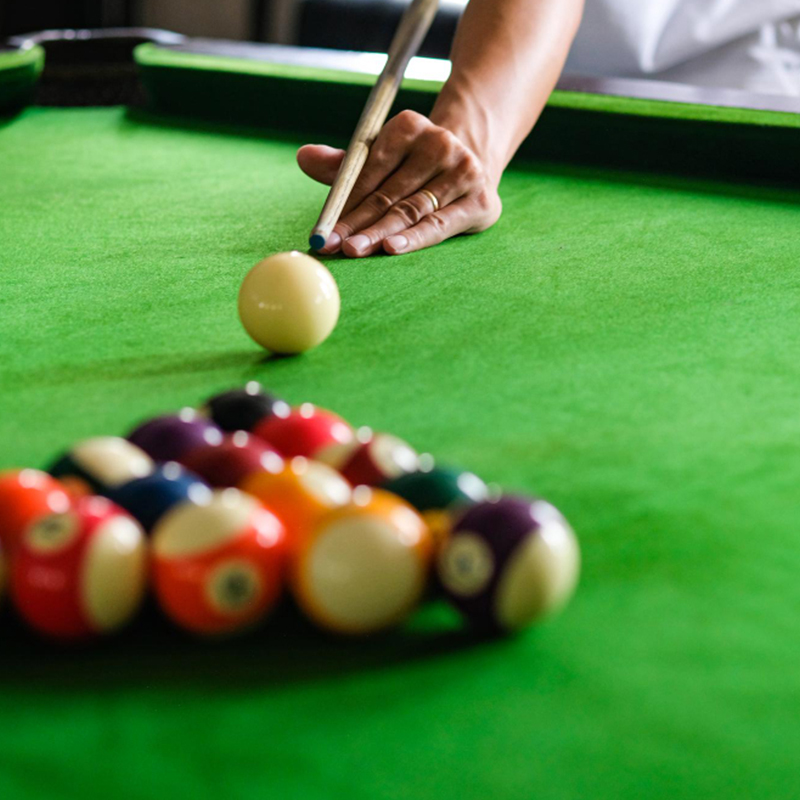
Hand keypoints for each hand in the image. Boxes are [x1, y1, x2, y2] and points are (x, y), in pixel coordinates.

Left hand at [297, 110, 501, 256]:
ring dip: (379, 234)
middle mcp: (440, 143)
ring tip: (354, 250)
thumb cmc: (413, 167)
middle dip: (357, 222)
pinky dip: (413, 239)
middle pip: (389, 193)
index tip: (324, 226)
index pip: (371, 167)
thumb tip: (303, 157)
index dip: (345, 199)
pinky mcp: (480, 201)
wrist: (473, 165)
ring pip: (411, 211)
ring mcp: (464, 172)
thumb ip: (345, 165)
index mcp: (410, 126)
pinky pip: (438, 226)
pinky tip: (391, 248)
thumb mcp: (381, 159)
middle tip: (333, 245)